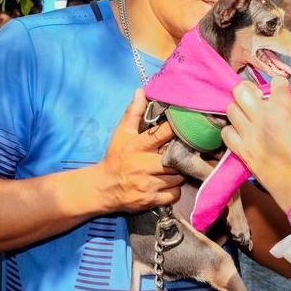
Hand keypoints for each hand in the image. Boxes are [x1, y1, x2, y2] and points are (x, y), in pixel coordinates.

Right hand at [90, 89, 184, 212]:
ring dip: (181, 173)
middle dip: (183, 157)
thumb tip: (141, 91)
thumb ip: (133, 112)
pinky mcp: (150, 200)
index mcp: (137, 147)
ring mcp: (147, 184)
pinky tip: (171, 183)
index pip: (161, 135)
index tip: (187, 126)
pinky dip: (176, 190)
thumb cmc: (116, 157)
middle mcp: (143, 165)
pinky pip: (174, 194)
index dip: (176, 130)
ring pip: (178, 178)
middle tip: (187, 153)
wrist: (103, 188)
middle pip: (175, 160)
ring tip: (178, 167)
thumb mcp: (122, 134)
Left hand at [223, 79, 290, 208]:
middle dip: (247, 91)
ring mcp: (250, 134)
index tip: (276, 89)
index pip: (276, 82)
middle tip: (253, 98)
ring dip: (239, 110)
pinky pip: (226, 132)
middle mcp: (263, 118)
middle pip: (241, 90)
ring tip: (247, 117)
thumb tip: (281, 101)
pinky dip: (232, 130)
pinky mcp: (242, 150)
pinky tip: (241, 134)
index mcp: (283, 110)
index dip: (277, 85)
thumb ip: (290, 111)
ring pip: (231, 109)